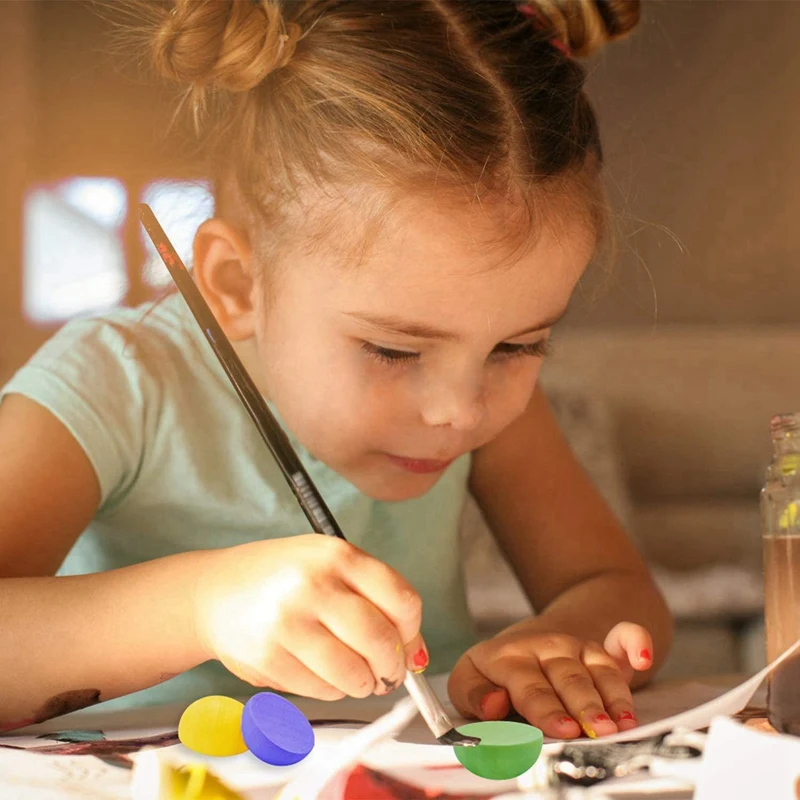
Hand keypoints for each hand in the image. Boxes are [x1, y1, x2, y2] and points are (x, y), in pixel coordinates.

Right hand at [192, 536, 426, 700]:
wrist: (215, 592)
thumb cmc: (283, 577)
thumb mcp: (328, 564)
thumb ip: (375, 596)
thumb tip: (416, 654)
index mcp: (337, 555)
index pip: (402, 600)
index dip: (412, 632)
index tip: (406, 644)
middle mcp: (313, 584)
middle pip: (381, 641)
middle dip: (392, 667)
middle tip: (388, 672)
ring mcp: (288, 622)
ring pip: (354, 674)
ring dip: (364, 683)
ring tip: (357, 676)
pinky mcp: (268, 658)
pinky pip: (323, 689)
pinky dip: (333, 690)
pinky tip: (323, 674)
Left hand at [448, 621, 652, 738]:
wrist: (533, 635)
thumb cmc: (497, 672)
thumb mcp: (470, 678)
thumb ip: (473, 694)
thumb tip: (492, 705)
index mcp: (509, 658)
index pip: (529, 687)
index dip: (546, 709)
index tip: (563, 730)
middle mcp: (546, 648)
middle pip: (568, 680)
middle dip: (584, 707)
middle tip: (599, 732)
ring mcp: (577, 646)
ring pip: (599, 672)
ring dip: (613, 698)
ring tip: (625, 725)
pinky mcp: (603, 647)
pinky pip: (624, 637)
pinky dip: (636, 642)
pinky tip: (643, 657)